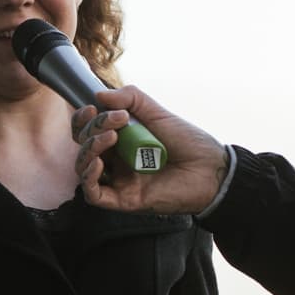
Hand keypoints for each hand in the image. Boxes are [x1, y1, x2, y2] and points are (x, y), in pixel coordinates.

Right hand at [72, 85, 227, 214]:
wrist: (211, 169)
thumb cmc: (189, 142)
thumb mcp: (158, 113)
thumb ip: (131, 98)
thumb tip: (99, 94)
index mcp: (121, 141)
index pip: (88, 131)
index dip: (83, 119)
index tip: (92, 106)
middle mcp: (116, 161)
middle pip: (83, 145)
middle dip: (92, 128)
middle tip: (118, 120)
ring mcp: (119, 181)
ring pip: (83, 168)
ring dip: (89, 148)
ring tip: (111, 136)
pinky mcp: (124, 200)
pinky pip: (94, 194)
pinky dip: (89, 177)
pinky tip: (99, 162)